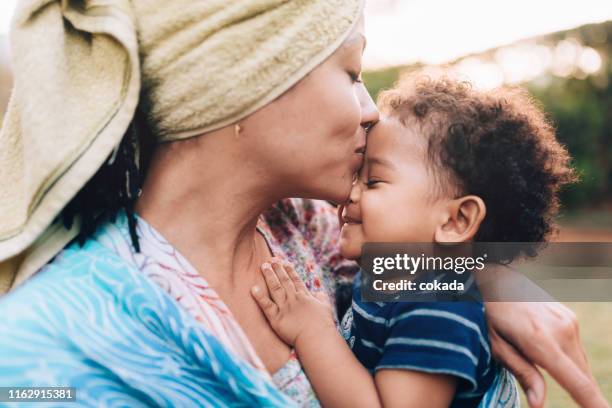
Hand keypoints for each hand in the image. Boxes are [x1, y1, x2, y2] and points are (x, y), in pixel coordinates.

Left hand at [251, 260, 335, 346]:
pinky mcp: (277, 318)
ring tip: (263, 266)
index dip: (289, 271)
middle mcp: (294, 299)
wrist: (317, 338)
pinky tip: (253, 288)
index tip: (284, 262)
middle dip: (277, 269)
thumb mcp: (325, 308)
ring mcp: (284, 308)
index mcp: (305, 297)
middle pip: (284, 281)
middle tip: (271, 259)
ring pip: (275, 288)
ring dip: (269, 276)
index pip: (295, 280)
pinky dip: (259, 297)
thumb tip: (318, 292)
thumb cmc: (323, 325)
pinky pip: (266, 305)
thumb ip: (321, 298)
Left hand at [486, 301, 608, 407]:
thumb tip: (539, 405)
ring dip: (577, 379)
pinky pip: (576, 349)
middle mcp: (561, 331)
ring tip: (563, 384)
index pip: (578, 382)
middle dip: (589, 398)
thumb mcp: (497, 346)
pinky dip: (572, 362)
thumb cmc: (492, 316)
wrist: (500, 281)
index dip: (595, 404)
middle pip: (584, 378)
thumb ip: (523, 374)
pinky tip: (555, 359)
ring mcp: (569, 322)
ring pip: (582, 364)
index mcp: (541, 342)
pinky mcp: (571, 318)